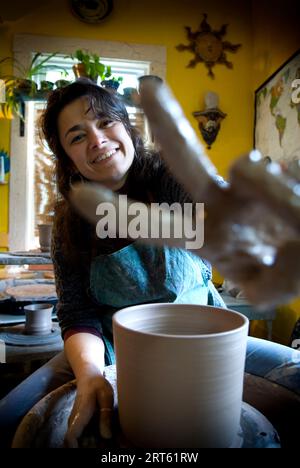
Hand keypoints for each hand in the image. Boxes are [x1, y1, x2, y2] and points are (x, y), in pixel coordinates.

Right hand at [64, 374, 113, 447]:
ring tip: (107, 442)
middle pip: (76, 443)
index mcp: (80, 415)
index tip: (91, 447)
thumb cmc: (98, 385)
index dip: (76, 448)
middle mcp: (74, 422)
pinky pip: (82, 437)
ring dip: (91, 444)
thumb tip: (107, 436)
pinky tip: (104, 437)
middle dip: (89, 447)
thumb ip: (106, 416)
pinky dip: (92, 440)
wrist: (89, 377)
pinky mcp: (79, 424)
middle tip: (105, 445)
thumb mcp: (106, 397)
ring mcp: (76, 423)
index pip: (71, 437)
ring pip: (79, 441)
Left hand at [69, 81, 299, 307]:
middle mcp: (220, 206)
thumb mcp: (268, 284)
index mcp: (204, 236)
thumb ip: (259, 282)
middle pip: (188, 162)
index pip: (156, 225)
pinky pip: (286, 177)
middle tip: (147, 86)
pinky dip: (290, 191)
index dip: (119, 212)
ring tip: (291, 219)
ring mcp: (249, 188)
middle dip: (169, 125)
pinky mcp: (279, 175)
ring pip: (250, 169)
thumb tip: (256, 253)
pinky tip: (296, 209)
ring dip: (271, 191)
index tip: (77, 193)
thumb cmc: (277, 265)